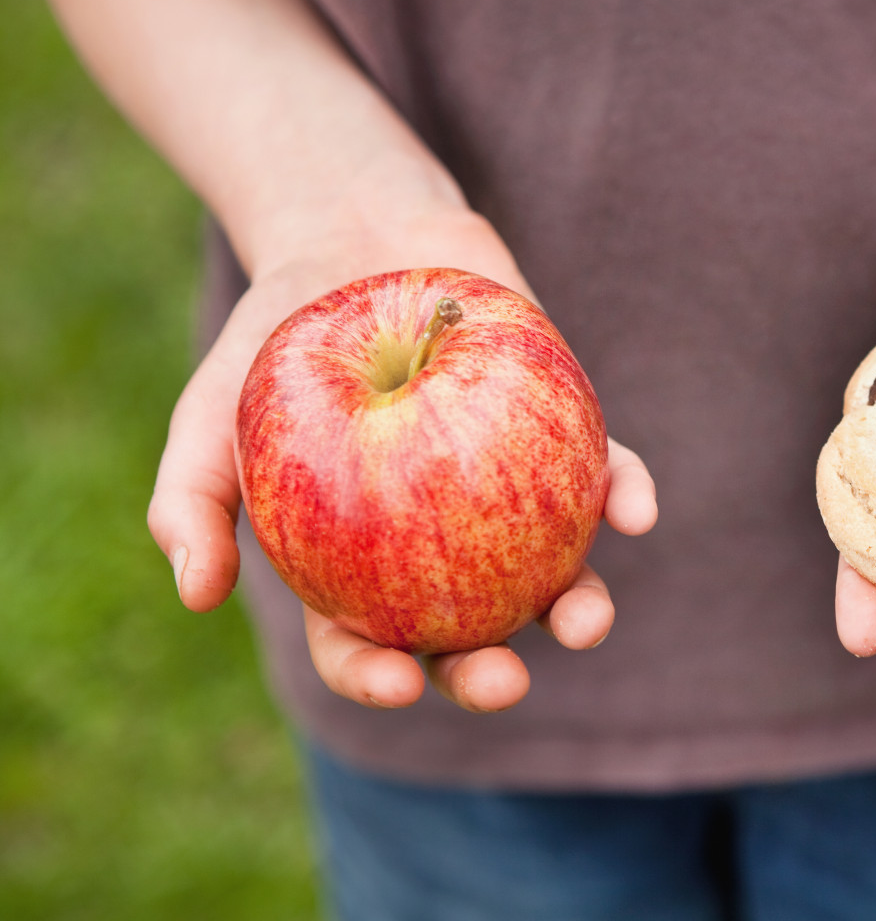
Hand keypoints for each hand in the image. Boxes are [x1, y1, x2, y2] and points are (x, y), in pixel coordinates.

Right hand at [145, 208, 657, 711]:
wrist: (353, 236)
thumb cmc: (273, 342)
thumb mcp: (209, 415)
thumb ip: (192, 504)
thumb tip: (197, 597)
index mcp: (357, 565)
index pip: (365, 641)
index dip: (379, 675)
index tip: (396, 684)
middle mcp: (441, 543)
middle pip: (469, 627)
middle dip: (489, 671)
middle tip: (504, 682)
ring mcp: (507, 491)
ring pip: (552, 569)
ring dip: (579, 605)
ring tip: (586, 622)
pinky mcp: (559, 432)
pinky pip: (605, 474)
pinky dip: (626, 494)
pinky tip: (638, 515)